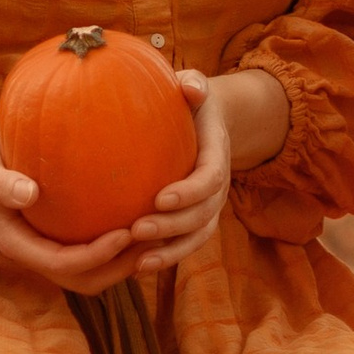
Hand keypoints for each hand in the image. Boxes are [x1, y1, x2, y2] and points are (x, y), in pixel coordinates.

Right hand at [0, 113, 144, 293]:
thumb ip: (1, 183)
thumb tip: (30, 193)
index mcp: (18, 246)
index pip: (63, 265)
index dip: (97, 256)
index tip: (126, 232)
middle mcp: (36, 253)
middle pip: (86, 279)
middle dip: (120, 268)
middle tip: (154, 241)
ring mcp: (48, 246)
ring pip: (94, 270)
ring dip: (125, 260)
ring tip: (158, 234)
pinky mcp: (59, 233)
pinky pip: (93, 247)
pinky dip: (119, 242)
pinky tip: (143, 214)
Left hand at [129, 71, 234, 270]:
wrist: (206, 122)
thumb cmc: (190, 102)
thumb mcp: (195, 87)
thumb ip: (194, 85)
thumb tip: (190, 88)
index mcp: (217, 155)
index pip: (211, 179)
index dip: (190, 192)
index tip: (160, 198)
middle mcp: (218, 188)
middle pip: (203, 216)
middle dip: (173, 227)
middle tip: (138, 230)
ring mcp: (208, 208)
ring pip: (196, 238)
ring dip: (170, 252)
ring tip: (139, 263)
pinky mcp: (194, 221)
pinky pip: (184, 245)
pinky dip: (165, 258)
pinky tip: (136, 267)